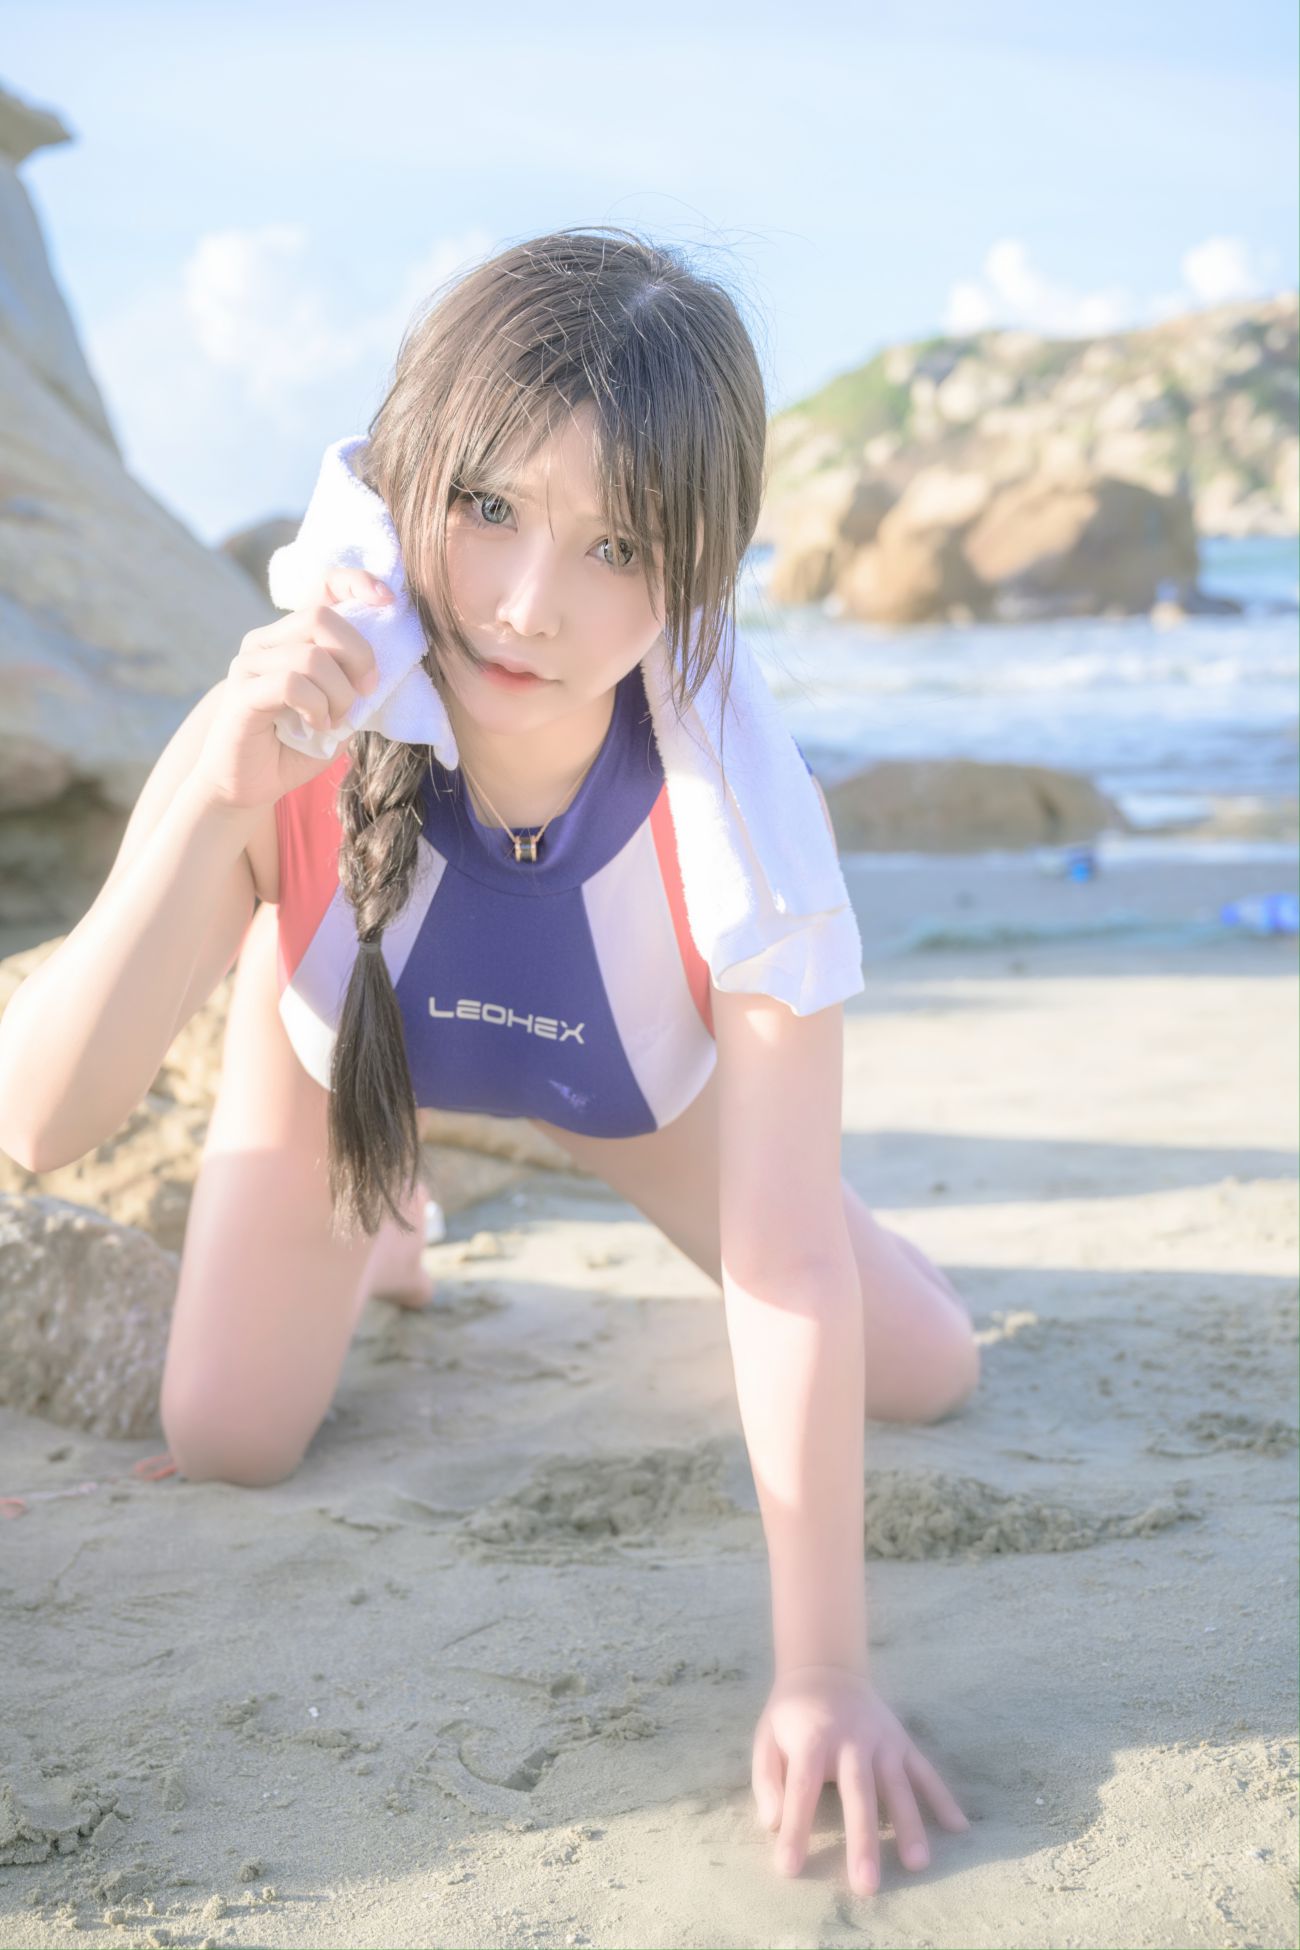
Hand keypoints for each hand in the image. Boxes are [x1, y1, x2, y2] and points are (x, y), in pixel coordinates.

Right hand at [195, 568, 388, 813]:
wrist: (247, 787)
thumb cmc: (293, 748)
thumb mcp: (337, 711)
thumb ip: (355, 685)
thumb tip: (384, 666)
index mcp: (292, 638)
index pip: (322, 586)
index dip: (357, 583)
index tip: (388, 601)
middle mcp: (266, 641)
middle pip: (322, 618)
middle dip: (358, 655)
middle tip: (365, 692)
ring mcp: (250, 664)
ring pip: (311, 656)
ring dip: (338, 694)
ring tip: (335, 720)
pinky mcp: (242, 693)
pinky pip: (292, 684)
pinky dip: (316, 707)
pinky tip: (316, 726)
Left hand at [751, 1665, 968, 1896]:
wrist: (826, 1669)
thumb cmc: (792, 1715)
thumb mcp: (766, 1736)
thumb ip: (767, 1779)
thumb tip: (771, 1823)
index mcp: (812, 1739)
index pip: (803, 1788)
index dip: (796, 1828)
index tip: (789, 1868)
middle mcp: (852, 1739)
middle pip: (858, 1792)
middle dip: (863, 1839)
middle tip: (866, 1885)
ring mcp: (883, 1739)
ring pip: (898, 1784)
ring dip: (909, 1824)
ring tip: (918, 1863)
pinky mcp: (903, 1741)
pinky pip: (925, 1771)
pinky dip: (943, 1798)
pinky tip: (959, 1828)